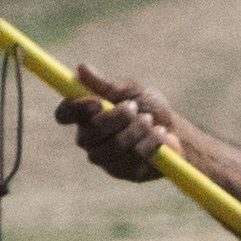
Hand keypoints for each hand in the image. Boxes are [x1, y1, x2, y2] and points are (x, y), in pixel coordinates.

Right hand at [59, 77, 181, 181]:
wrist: (176, 131)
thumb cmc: (149, 107)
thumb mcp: (131, 90)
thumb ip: (106, 84)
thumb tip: (81, 68)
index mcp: (86, 115)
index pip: (64, 114)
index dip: (76, 109)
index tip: (97, 102)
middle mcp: (89, 139)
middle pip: (89, 133)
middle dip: (116, 118)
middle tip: (134, 107)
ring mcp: (104, 158)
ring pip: (110, 148)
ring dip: (134, 131)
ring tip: (150, 121)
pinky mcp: (121, 172)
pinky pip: (131, 158)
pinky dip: (148, 142)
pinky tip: (159, 134)